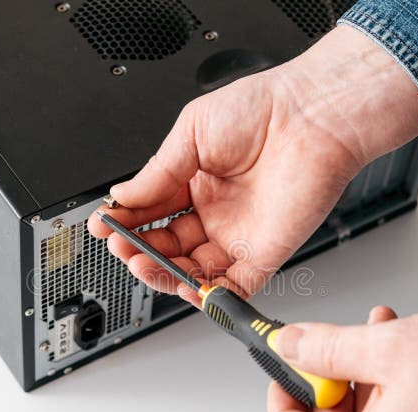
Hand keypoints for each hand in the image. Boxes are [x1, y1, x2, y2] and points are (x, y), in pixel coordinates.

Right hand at [88, 26, 417, 305]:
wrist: (312, 115)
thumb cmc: (264, 109)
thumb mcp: (192, 132)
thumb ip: (157, 172)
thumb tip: (123, 196)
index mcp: (196, 181)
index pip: (153, 212)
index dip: (127, 222)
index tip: (105, 226)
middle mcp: (216, 212)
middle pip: (168, 246)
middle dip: (140, 250)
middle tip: (120, 246)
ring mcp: (238, 235)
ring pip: (193, 271)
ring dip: (163, 273)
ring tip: (139, 263)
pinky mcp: (264, 254)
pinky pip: (231, 286)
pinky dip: (205, 295)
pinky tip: (179, 284)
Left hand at [269, 307, 417, 411]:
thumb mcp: (388, 346)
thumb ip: (325, 349)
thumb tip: (289, 347)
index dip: (282, 404)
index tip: (285, 372)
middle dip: (329, 381)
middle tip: (336, 342)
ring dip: (363, 378)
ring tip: (380, 334)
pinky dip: (391, 393)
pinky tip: (404, 355)